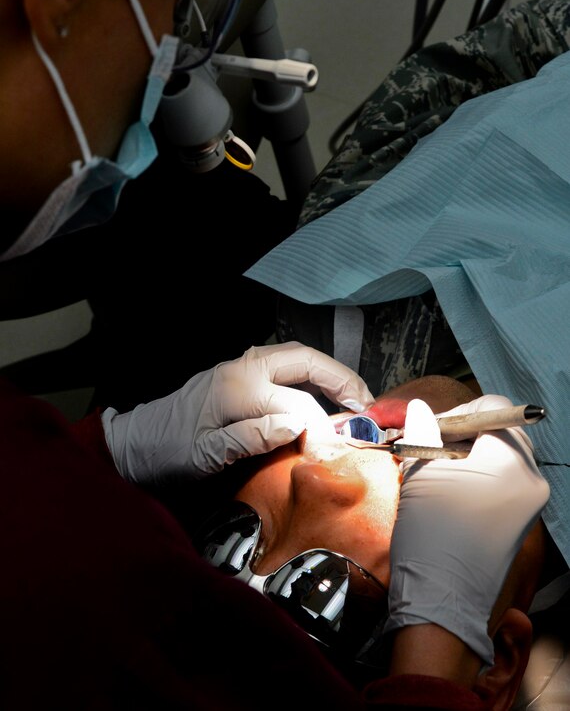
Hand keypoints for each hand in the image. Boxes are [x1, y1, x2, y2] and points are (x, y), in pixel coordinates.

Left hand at [102, 341, 374, 483]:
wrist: (135, 443)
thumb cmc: (168, 453)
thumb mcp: (203, 455)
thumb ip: (249, 437)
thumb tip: (296, 424)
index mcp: (237, 388)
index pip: (296, 403)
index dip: (322, 427)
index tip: (338, 450)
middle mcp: (243, 369)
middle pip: (304, 360)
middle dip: (340, 378)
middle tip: (368, 404)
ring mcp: (240, 368)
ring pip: (295, 358)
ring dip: (327, 373)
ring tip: (354, 397)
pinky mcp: (238, 375)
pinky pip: (283, 366)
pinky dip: (310, 375)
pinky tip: (322, 395)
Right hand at [384, 394, 549, 665]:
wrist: (444, 602)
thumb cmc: (430, 532)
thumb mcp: (420, 472)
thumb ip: (424, 432)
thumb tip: (420, 409)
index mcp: (513, 461)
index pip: (493, 409)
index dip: (458, 412)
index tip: (430, 428)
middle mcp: (532, 480)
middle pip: (502, 434)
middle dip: (466, 434)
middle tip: (432, 448)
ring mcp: (530, 505)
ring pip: (503, 459)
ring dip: (470, 456)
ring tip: (436, 472)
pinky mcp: (521, 524)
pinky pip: (503, 484)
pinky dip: (478, 479)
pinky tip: (450, 495)